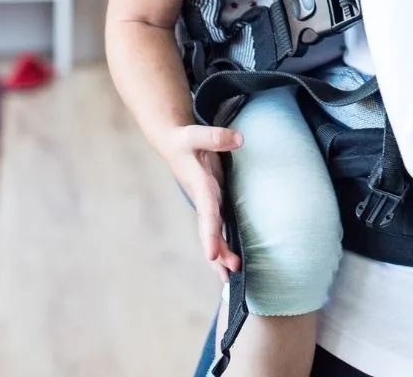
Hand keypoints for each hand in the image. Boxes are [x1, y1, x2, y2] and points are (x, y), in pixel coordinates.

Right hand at [159, 123, 243, 280]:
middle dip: (219, 252)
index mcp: (200, 186)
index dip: (210, 234)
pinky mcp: (213, 197)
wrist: (173, 142)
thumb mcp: (196, 134)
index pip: (208, 213)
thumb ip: (215, 137)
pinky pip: (219, 223)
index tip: (212, 256)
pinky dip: (224, 239)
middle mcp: (204, 198)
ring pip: (215, 231)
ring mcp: (208, 200)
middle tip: (230, 274)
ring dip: (222, 252)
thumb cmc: (185, 140)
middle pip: (211, 230)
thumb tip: (240, 139)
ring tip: (231, 277)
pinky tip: (231, 257)